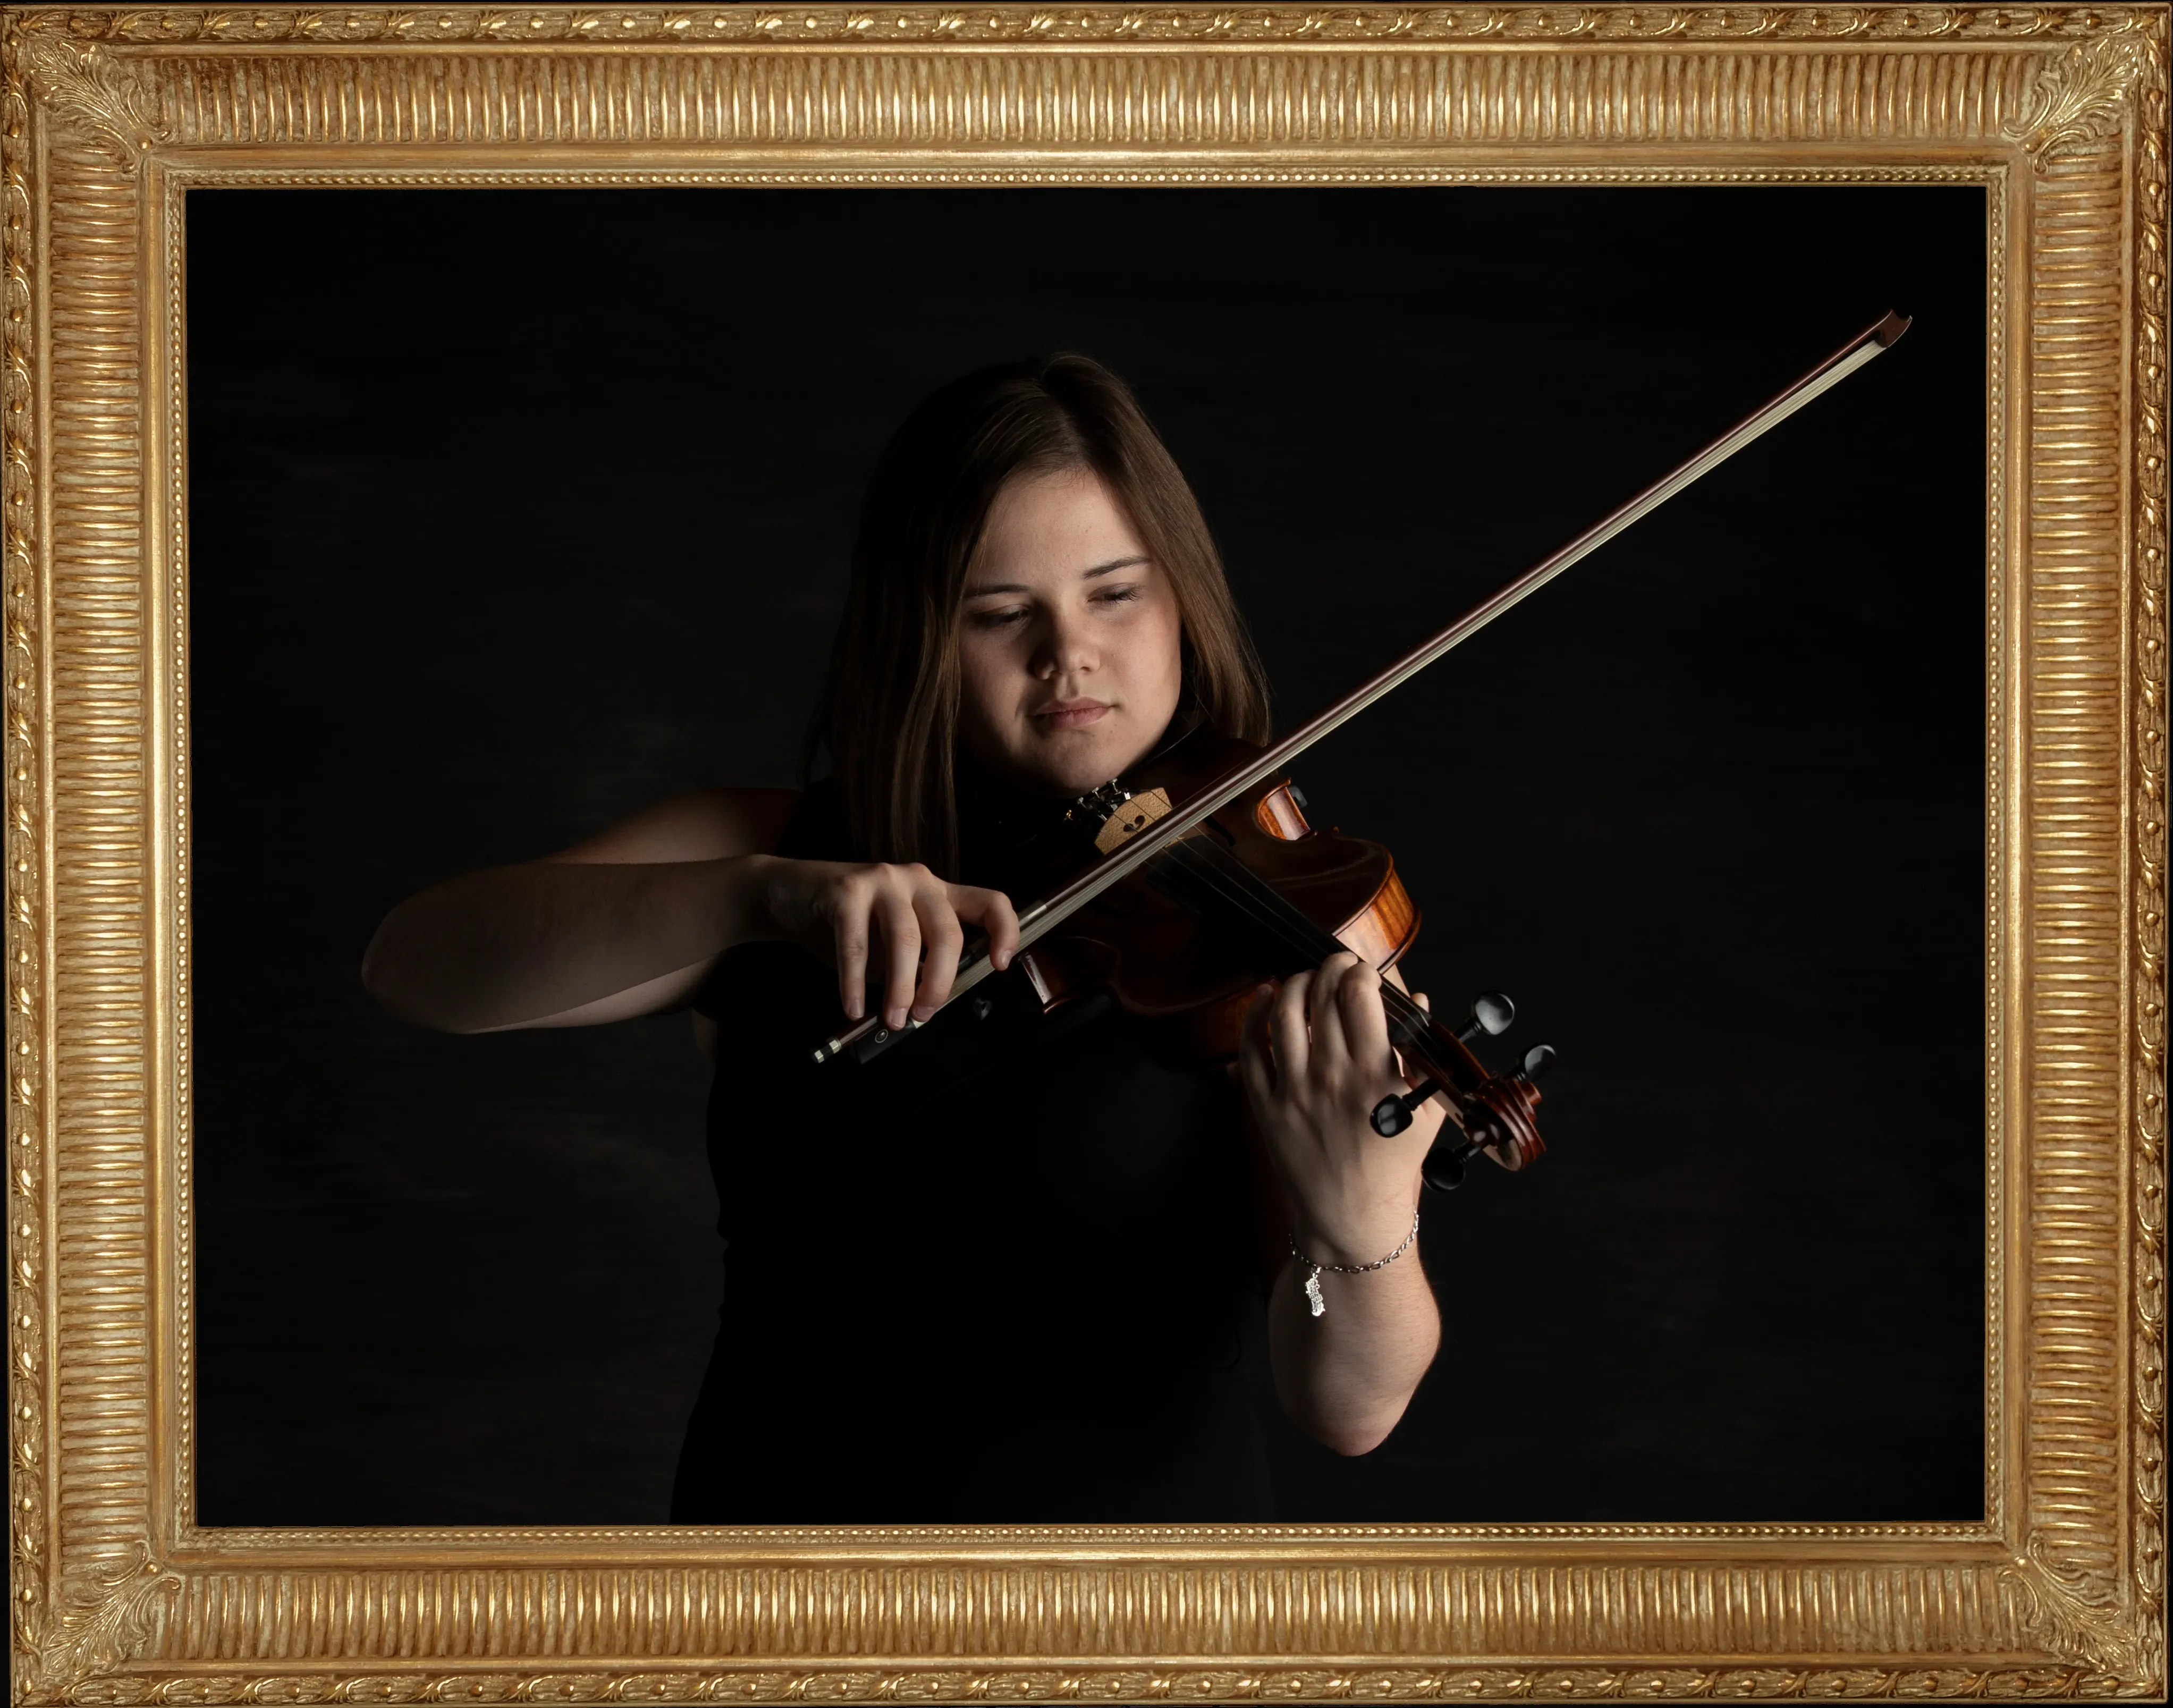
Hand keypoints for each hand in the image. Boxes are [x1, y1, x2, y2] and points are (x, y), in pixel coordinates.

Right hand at [752, 857, 1019, 1028]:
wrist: (787, 895)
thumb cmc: (847, 925)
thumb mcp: (890, 947)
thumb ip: (914, 966)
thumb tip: (927, 1006)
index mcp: (939, 892)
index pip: (989, 902)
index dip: (1005, 931)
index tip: (1000, 965)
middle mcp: (917, 880)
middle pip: (948, 933)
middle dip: (938, 984)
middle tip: (923, 1015)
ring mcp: (882, 880)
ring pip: (906, 941)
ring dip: (900, 988)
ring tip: (892, 1019)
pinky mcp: (846, 889)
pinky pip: (856, 944)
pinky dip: (854, 982)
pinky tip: (852, 1006)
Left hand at [1238, 951, 1443, 1264]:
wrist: (1352, 1217)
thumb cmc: (1391, 1163)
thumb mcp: (1423, 1109)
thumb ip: (1420, 1052)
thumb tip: (1415, 999)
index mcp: (1377, 1077)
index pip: (1361, 997)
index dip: (1361, 971)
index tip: (1365, 969)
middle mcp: (1333, 1079)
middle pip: (1322, 996)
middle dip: (1330, 968)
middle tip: (1338, 965)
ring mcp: (1295, 1092)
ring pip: (1284, 1013)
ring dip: (1295, 984)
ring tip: (1307, 980)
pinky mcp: (1267, 1107)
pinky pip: (1250, 1049)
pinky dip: (1252, 1015)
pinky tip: (1263, 996)